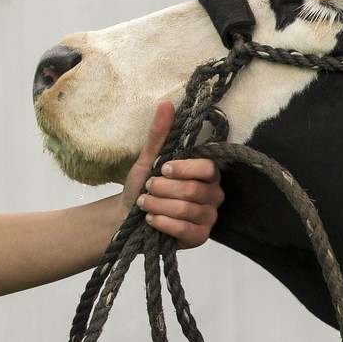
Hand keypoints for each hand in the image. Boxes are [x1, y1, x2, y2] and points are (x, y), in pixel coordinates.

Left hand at [120, 101, 222, 247]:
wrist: (129, 217)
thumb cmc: (143, 186)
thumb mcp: (149, 159)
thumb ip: (160, 134)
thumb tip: (167, 104)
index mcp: (206, 172)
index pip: (207, 168)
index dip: (184, 168)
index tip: (162, 169)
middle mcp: (213, 194)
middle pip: (194, 190)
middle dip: (163, 189)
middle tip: (148, 188)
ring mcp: (208, 217)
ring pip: (187, 210)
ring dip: (159, 205)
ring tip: (145, 204)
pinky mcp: (200, 237)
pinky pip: (185, 230)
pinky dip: (163, 223)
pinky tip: (151, 219)